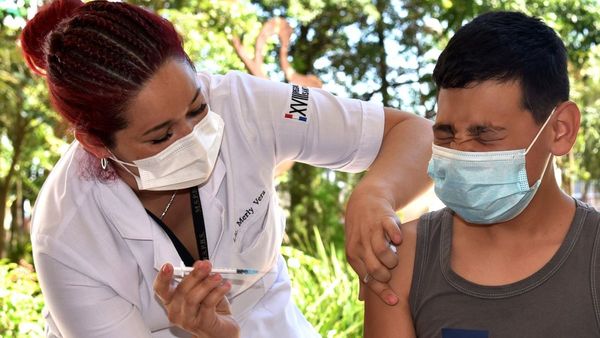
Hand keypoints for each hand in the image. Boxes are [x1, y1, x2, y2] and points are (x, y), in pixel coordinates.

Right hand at [154, 261, 239, 337]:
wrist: (221, 331)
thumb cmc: (210, 311)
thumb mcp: (204, 290)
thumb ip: (200, 277)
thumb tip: (199, 264)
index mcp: (173, 302)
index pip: (161, 289)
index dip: (163, 278)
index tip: (168, 266)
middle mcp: (177, 312)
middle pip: (181, 290)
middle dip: (195, 275)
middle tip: (206, 266)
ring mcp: (188, 320)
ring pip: (193, 298)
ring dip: (207, 284)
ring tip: (218, 277)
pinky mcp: (202, 324)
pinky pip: (208, 303)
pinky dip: (218, 292)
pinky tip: (225, 286)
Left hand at [345, 184, 400, 305]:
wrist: (365, 202)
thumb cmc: (362, 233)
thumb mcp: (357, 252)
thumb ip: (361, 274)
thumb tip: (362, 299)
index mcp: (353, 255)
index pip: (367, 278)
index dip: (382, 292)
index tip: (395, 301)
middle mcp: (360, 243)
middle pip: (375, 268)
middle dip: (387, 276)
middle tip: (392, 273)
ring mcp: (371, 230)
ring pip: (382, 251)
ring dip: (392, 259)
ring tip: (395, 259)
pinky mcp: (383, 218)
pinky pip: (390, 229)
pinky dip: (395, 236)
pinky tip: (400, 240)